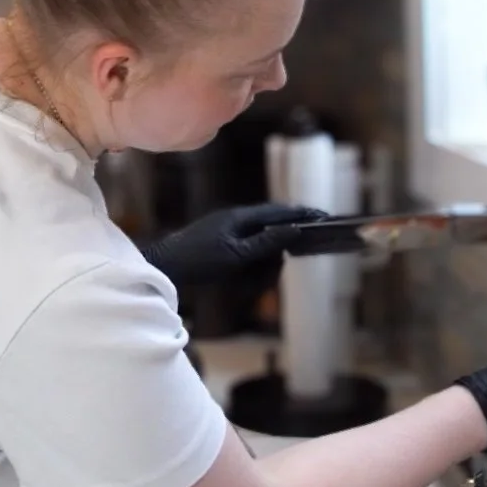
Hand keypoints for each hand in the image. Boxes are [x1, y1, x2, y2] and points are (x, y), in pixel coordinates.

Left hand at [140, 204, 328, 287]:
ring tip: (261, 274)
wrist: (163, 266)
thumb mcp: (236, 255)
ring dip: (263, 258)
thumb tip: (294, 229)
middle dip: (280, 244)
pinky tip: (249, 274)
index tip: (323, 216)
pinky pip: (244, 249)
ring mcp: (225, 229)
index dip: (302, 214)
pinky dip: (251, 262)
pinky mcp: (218, 241)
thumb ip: (266, 242)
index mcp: (240, 216)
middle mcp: (233, 218)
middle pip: (269, 226)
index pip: (279, 211)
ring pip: (257, 240)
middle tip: (287, 259)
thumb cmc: (197, 260)